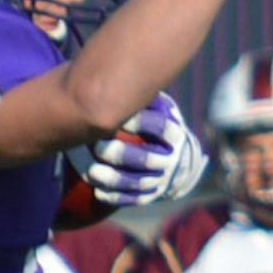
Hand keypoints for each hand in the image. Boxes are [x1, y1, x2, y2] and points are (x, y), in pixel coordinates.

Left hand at [88, 94, 207, 207]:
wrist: (180, 159)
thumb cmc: (158, 125)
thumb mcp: (160, 109)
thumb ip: (145, 99)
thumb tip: (119, 72)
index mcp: (174, 134)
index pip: (161, 128)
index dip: (140, 122)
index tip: (117, 116)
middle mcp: (172, 159)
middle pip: (146, 159)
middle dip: (120, 153)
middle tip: (97, 146)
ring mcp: (163, 180)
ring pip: (138, 183)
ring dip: (114, 179)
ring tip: (92, 172)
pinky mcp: (153, 195)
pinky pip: (135, 199)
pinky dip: (117, 196)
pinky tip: (98, 192)